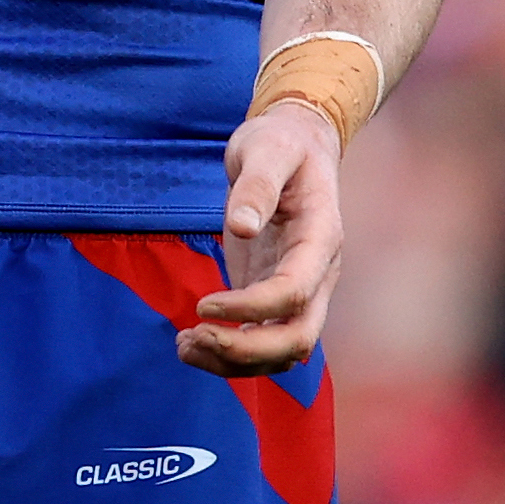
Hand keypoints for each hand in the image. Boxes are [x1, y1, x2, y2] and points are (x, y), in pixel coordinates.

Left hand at [184, 100, 343, 376]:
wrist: (294, 144)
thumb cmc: (281, 143)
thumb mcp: (267, 149)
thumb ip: (256, 185)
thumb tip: (240, 226)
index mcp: (320, 239)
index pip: (294, 292)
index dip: (251, 309)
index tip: (203, 305)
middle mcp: (317, 273)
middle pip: (298, 338)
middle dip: (248, 351)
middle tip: (193, 338)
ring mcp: (299, 288)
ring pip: (282, 350)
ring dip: (236, 360)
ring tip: (184, 346)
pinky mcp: (273, 291)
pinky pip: (263, 338)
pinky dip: (232, 351)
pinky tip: (191, 342)